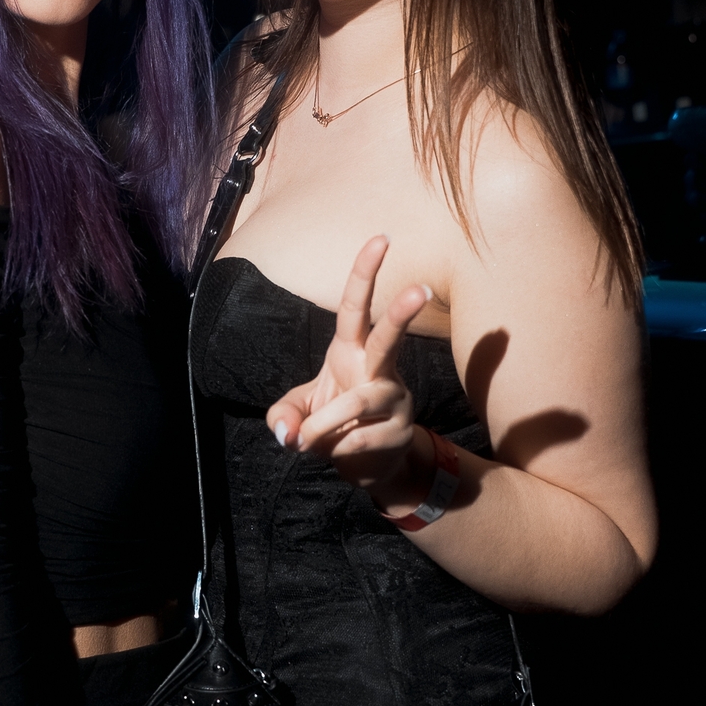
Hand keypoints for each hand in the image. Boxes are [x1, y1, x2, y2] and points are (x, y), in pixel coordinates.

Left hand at [266, 236, 431, 497]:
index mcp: (351, 350)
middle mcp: (379, 368)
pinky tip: (338, 452)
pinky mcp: (402, 430)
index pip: (355, 306)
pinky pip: (362, 437)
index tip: (381, 237)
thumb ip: (283, 418)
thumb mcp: (298, 414)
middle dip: (403, 313)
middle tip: (422, 289)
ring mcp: (396, 398)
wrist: (367, 467)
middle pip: (389, 337)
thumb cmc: (332, 424)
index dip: (365, 272)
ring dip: (327, 424)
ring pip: (361, 400)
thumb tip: (289, 435)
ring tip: (309, 442)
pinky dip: (337, 449)